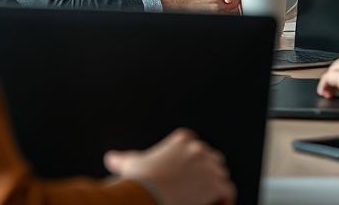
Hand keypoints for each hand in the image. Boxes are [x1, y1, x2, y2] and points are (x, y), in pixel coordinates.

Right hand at [104, 128, 234, 204]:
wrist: (147, 195)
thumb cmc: (139, 180)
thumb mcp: (131, 164)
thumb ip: (124, 158)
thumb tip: (110, 158)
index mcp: (182, 140)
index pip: (196, 147)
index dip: (195, 162)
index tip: (190, 174)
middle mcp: (198, 149)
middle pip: (212, 159)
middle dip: (208, 172)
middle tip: (201, 187)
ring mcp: (208, 166)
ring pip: (221, 175)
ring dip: (217, 185)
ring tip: (211, 198)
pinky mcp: (216, 184)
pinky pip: (228, 191)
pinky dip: (226, 198)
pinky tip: (221, 204)